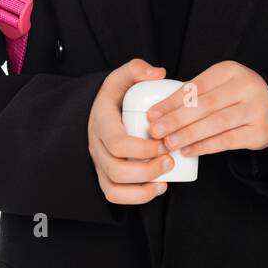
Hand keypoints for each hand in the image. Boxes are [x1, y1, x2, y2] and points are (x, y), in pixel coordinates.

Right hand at [87, 58, 174, 204]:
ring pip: (114, 187)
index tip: (164, 142)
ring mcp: (99, 163)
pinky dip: (136, 198)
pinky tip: (158, 188)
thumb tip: (158, 73)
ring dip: (142, 188)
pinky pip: (114, 195)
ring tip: (167, 178)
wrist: (98, 112)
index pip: (117, 143)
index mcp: (101, 122)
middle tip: (170, 159)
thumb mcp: (122, 77)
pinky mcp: (105, 176)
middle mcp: (97, 146)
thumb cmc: (114, 96)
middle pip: (116, 169)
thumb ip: (137, 69)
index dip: (143, 149)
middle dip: (147, 170)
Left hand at [144, 60, 267, 158]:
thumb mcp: (219, 85)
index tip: (153, 113)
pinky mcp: (259, 131)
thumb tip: (159, 111)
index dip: (172, 101)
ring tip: (168, 143)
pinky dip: (205, 147)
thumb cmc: (236, 97)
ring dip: (188, 134)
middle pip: (205, 104)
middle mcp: (246, 86)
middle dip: (176, 119)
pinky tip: (188, 151)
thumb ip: (194, 93)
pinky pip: (227, 141)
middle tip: (156, 130)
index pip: (196, 86)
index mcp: (231, 70)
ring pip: (216, 123)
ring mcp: (256, 109)